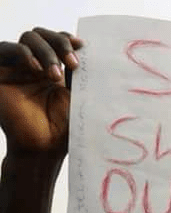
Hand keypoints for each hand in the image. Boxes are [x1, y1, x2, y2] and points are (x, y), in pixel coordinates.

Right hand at [0, 28, 81, 155]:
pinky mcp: (1, 74)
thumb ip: (77, 73)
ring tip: (56, 75)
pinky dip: (24, 53)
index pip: (56, 42)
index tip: (82, 46)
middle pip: (42, 35)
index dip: (66, 39)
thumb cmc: (62, 128)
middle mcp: (34, 67)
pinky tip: (38, 71)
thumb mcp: (75, 95)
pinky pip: (6, 48)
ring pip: (28, 38)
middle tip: (73, 63)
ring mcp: (17, 69)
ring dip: (46, 51)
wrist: (45, 147)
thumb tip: (89, 51)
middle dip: (59, 43)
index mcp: (52, 71)